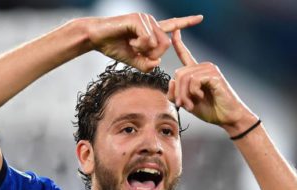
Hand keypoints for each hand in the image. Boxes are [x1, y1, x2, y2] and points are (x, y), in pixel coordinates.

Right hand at [87, 13, 202, 71]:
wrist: (96, 38)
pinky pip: (148, 38)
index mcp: (151, 31)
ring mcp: (145, 19)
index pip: (172, 26)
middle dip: (155, 54)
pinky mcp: (138, 19)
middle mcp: (151, 22)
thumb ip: (146, 64)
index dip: (186, 23)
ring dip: (145, 50)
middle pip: (167, 44)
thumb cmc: (113, 47)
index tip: (200, 18)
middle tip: (139, 53)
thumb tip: (157, 63)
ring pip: (159, 42)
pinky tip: (130, 42)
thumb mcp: (133, 61)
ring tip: (132, 45)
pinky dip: (140, 45)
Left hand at [167, 30, 256, 131]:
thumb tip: (172, 81)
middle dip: (177, 92)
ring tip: (190, 105)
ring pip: (184, 77)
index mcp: (196, 72)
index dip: (178, 43)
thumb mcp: (187, 103)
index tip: (175, 30)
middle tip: (182, 105)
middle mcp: (203, 67)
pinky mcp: (214, 75)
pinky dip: (193, 91)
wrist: (228, 117)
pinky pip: (194, 80)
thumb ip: (176, 94)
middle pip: (178, 73)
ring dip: (184, 94)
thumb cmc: (210, 110)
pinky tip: (200, 96)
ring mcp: (209, 69)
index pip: (185, 55)